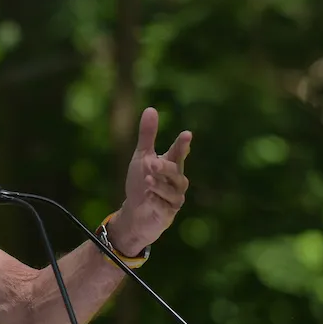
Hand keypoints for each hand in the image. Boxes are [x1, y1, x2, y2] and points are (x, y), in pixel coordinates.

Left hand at [109, 107, 190, 253]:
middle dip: (165, 168)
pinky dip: (156, 201)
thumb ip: (148, 136)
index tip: (187, 134)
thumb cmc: (141, 183)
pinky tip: (148, 198)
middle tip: (152, 163)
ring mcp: (173, 199)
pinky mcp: (167, 214)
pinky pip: (164, 207)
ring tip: (147, 180)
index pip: (179, 153)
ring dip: (159, 185)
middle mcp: (176, 182)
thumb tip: (151, 109)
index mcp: (171, 165)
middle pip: (175, 173)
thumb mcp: (141, 158)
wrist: (135, 213)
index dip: (182, 145)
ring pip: (171, 191)